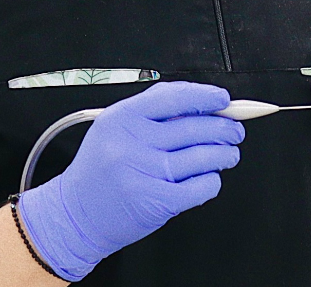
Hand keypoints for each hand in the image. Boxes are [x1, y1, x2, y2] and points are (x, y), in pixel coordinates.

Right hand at [18, 80, 244, 280]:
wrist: (76, 213)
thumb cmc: (101, 168)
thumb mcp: (117, 126)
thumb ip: (154, 112)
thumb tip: (202, 104)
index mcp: (123, 117)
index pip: (175, 97)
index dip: (206, 96)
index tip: (224, 100)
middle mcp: (132, 142)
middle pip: (195, 127)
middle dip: (225, 127)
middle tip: (235, 130)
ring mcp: (144, 173)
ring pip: (203, 157)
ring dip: (225, 154)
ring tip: (229, 154)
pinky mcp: (155, 202)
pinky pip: (199, 188)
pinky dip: (212, 182)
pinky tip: (211, 178)